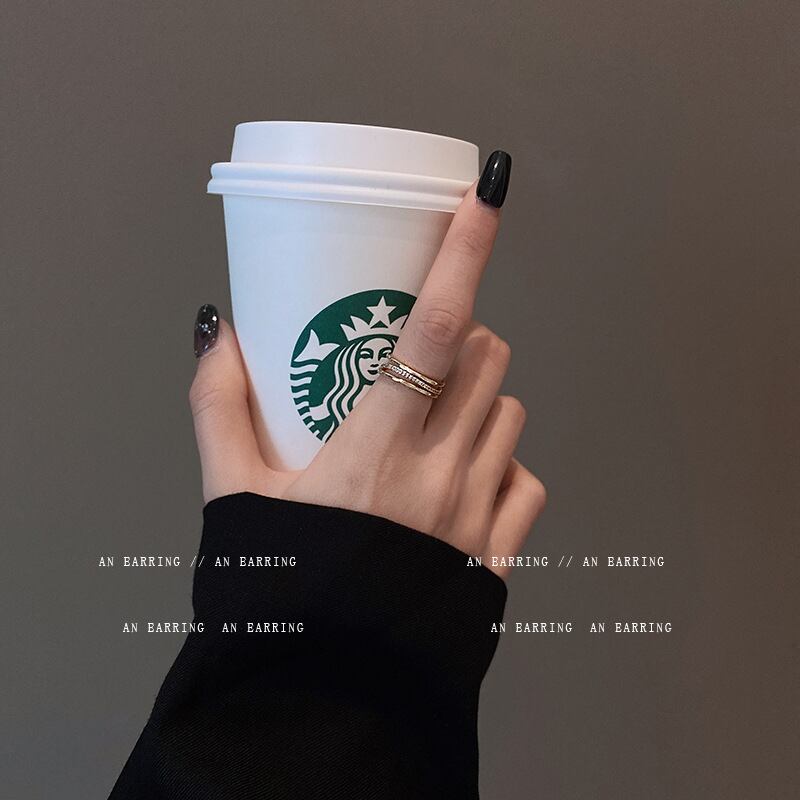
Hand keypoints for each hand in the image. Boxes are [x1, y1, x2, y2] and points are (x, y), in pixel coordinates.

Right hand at [189, 152, 544, 576]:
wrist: (328, 692)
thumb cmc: (282, 590)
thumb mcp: (236, 497)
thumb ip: (218, 407)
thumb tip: (217, 331)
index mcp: (374, 449)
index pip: (435, 328)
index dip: (464, 252)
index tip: (486, 191)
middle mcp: (440, 473)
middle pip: (489, 359)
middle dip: (466, 337)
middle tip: (423, 352)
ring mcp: (477, 514)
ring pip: (512, 413)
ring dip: (484, 397)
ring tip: (439, 418)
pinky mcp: (498, 553)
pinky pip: (527, 482)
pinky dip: (505, 465)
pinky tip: (468, 478)